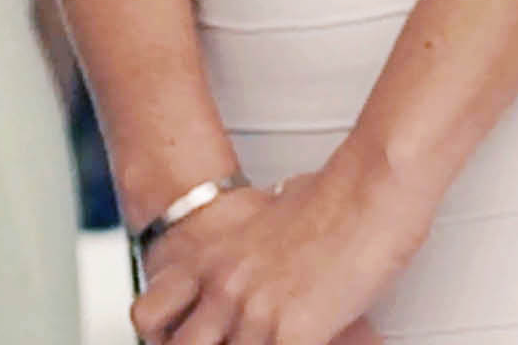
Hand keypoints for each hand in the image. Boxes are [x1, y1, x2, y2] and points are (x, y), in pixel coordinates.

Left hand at [133, 164, 420, 344]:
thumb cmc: (334, 197)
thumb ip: (252, 246)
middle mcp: (222, 288)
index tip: (194, 339)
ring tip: (280, 341)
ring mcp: (253, 313)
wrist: (370, 188)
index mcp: (210, 261)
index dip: (166, 338)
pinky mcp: (291, 333)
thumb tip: (271, 237)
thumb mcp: (269, 217)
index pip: (147, 317)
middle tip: (244, 343)